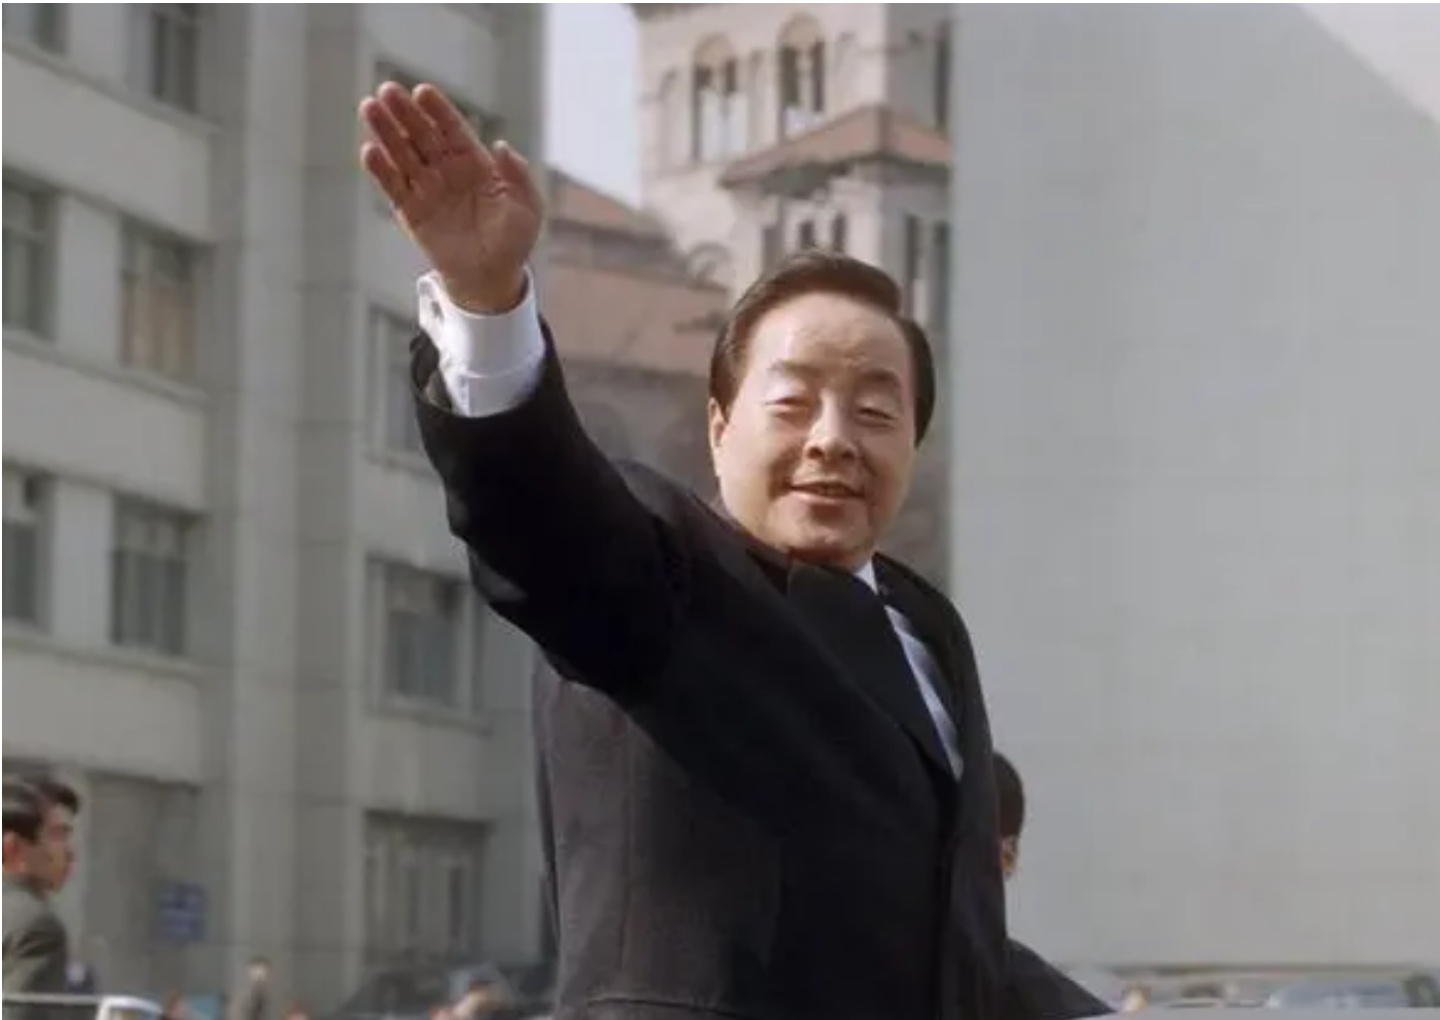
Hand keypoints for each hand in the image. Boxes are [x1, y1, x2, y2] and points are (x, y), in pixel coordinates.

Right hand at [359, 82, 542, 312]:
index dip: (438, 111)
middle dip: (405, 113)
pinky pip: (394, 187)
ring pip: (403, 154)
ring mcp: (427, 190)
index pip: (453, 130)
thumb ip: (517, 175)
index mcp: (475, 164)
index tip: (423, 92)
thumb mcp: (527, 207)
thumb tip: (501, 146)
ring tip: (369, 108)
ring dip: (386, 132)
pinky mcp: (411, 212)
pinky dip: (381, 169)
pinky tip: (369, 151)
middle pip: (423, 135)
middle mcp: (447, 171)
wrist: (491, 278)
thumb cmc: (512, 241)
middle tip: (387, 90)